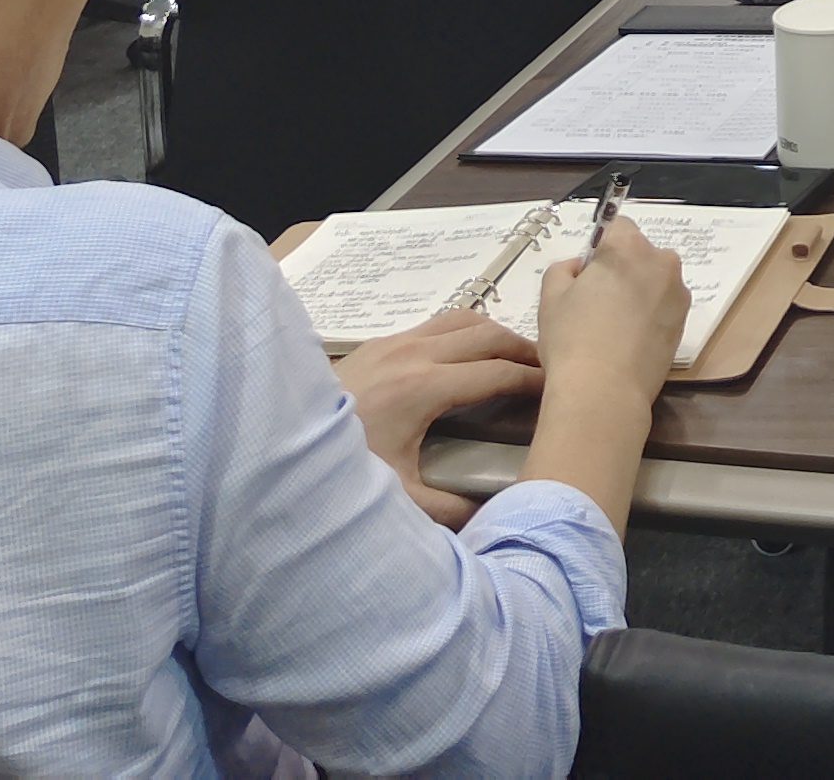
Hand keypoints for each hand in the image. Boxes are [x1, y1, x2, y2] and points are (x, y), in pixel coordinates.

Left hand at [333, 310, 543, 527]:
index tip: (557, 391)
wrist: (275, 444)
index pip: (496, 372)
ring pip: (462, 319)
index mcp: (422, 388)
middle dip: (523, 349)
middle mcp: (412, 354)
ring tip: (514, 357)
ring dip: (495, 333)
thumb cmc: (338, 472)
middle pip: (486, 335)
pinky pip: (436, 323)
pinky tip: (466, 357)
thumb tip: (492, 515)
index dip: (533, 380)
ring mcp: (393, 342)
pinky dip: (465, 332)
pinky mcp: (378, 343)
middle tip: (548, 369)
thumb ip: (448, 511)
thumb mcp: (396, 500)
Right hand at [537, 218, 689, 400]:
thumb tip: (581, 268)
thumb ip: (564, 268)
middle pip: (639, 254)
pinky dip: (649, 316)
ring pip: (653, 282)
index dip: (599, 248)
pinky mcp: (685, 325)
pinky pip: (663, 308)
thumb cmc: (572, 339)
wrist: (604, 393)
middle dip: (621, 270)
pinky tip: (628, 342)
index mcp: (629, 247)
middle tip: (595, 304)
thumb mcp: (551, 296)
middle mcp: (662, 263)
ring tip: (612, 328)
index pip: (616, 226)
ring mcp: (678, 295)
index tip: (586, 275)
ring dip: (638, 293)